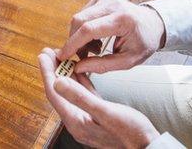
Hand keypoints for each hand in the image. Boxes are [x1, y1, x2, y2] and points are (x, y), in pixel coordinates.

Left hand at [39, 48, 159, 147]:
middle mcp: (77, 121)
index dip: (47, 72)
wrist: (147, 146)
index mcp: (76, 122)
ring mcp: (87, 118)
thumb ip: (80, 97)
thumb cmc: (130, 132)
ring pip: (71, 92)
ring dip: (65, 74)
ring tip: (61, 56)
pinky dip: (80, 81)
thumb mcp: (105, 112)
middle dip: (53, 71)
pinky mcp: (97, 115)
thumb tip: (57, 82)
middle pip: (60, 92)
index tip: (43, 55)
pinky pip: (84, 95)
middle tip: (48, 51)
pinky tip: (79, 70)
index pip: (55, 93)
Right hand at [56, 0, 165, 73]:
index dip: (72, 44)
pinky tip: (96, 39)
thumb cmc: (144, 42)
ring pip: (78, 17)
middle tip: (83, 56)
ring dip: (80, 36)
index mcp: (122, 19)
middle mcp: (112, 4)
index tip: (63, 56)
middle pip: (79, 20)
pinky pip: (82, 14)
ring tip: (95, 49)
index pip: (89, 29)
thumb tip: (79, 67)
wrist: (153, 23)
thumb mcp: (129, 61)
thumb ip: (103, 65)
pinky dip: (83, 29)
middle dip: (74, 41)